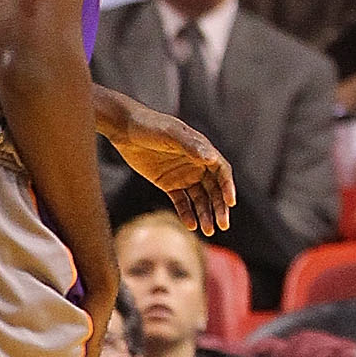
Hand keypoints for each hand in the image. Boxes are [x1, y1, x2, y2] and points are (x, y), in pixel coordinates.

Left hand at [100, 104, 234, 234]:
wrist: (125, 129)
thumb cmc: (151, 126)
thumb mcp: (171, 134)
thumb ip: (191, 146)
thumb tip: (212, 159)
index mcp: (202, 150)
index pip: (221, 172)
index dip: (228, 187)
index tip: (230, 202)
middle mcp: (197, 164)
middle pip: (213, 190)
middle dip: (219, 207)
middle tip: (223, 225)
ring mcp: (183, 175)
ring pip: (199, 199)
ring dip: (205, 214)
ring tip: (208, 231)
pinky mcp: (168, 184)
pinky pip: (181, 202)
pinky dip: (187, 214)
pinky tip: (192, 225)